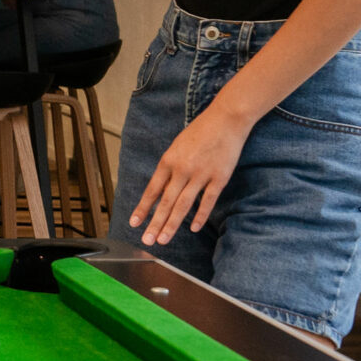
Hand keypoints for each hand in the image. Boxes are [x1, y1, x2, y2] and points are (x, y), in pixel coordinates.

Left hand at [129, 104, 251, 244]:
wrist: (226, 119)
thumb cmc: (201, 131)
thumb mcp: (177, 146)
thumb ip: (169, 166)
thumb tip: (161, 188)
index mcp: (168, 160)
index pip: (152, 190)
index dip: (143, 208)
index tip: (135, 223)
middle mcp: (182, 169)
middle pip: (165, 202)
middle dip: (155, 223)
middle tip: (147, 240)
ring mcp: (201, 174)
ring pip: (183, 205)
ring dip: (172, 224)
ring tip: (163, 239)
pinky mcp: (219, 178)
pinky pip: (207, 201)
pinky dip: (200, 216)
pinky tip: (194, 229)